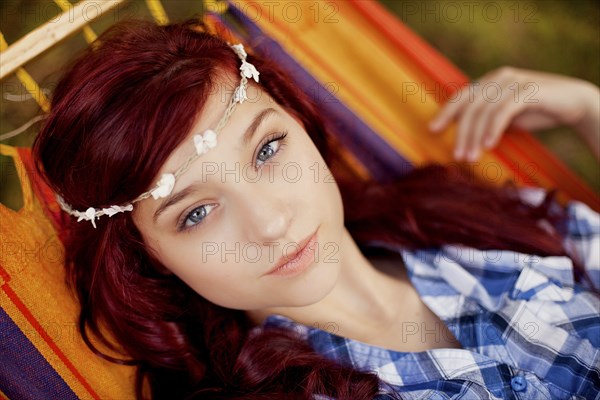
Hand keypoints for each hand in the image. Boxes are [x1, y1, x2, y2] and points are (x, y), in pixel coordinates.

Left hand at [429, 66, 599, 160]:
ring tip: (471, 157)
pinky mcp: (528, 89)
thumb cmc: (536, 111)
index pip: (461, 96)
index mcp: (490, 81)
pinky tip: (489, 145)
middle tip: (457, 156)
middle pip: (470, 106)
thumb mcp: (505, 117)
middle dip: (461, 133)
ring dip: (475, 136)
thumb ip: (486, 120)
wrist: (573, 102)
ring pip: (484, 110)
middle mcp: (498, 77)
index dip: (445, 113)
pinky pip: (503, 111)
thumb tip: (463, 137)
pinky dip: (493, 129)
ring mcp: (513, 81)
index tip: (432, 130)